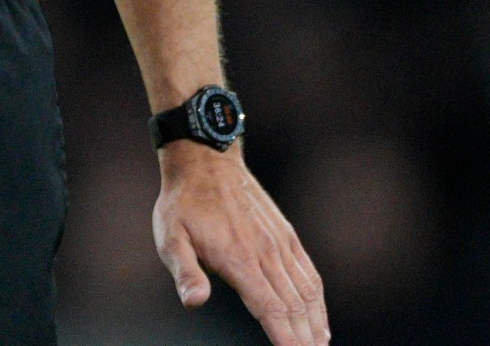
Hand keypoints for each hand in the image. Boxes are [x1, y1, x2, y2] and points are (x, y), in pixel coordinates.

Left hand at [155, 144, 328, 344]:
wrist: (206, 160)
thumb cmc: (183, 203)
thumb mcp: (170, 237)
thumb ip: (184, 272)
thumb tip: (194, 301)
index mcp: (239, 259)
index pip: (270, 309)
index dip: (285, 337)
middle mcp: (266, 254)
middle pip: (294, 307)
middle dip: (305, 339)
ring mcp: (280, 243)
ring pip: (307, 292)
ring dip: (316, 323)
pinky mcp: (286, 235)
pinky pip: (308, 272)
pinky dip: (317, 299)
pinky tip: (319, 318)